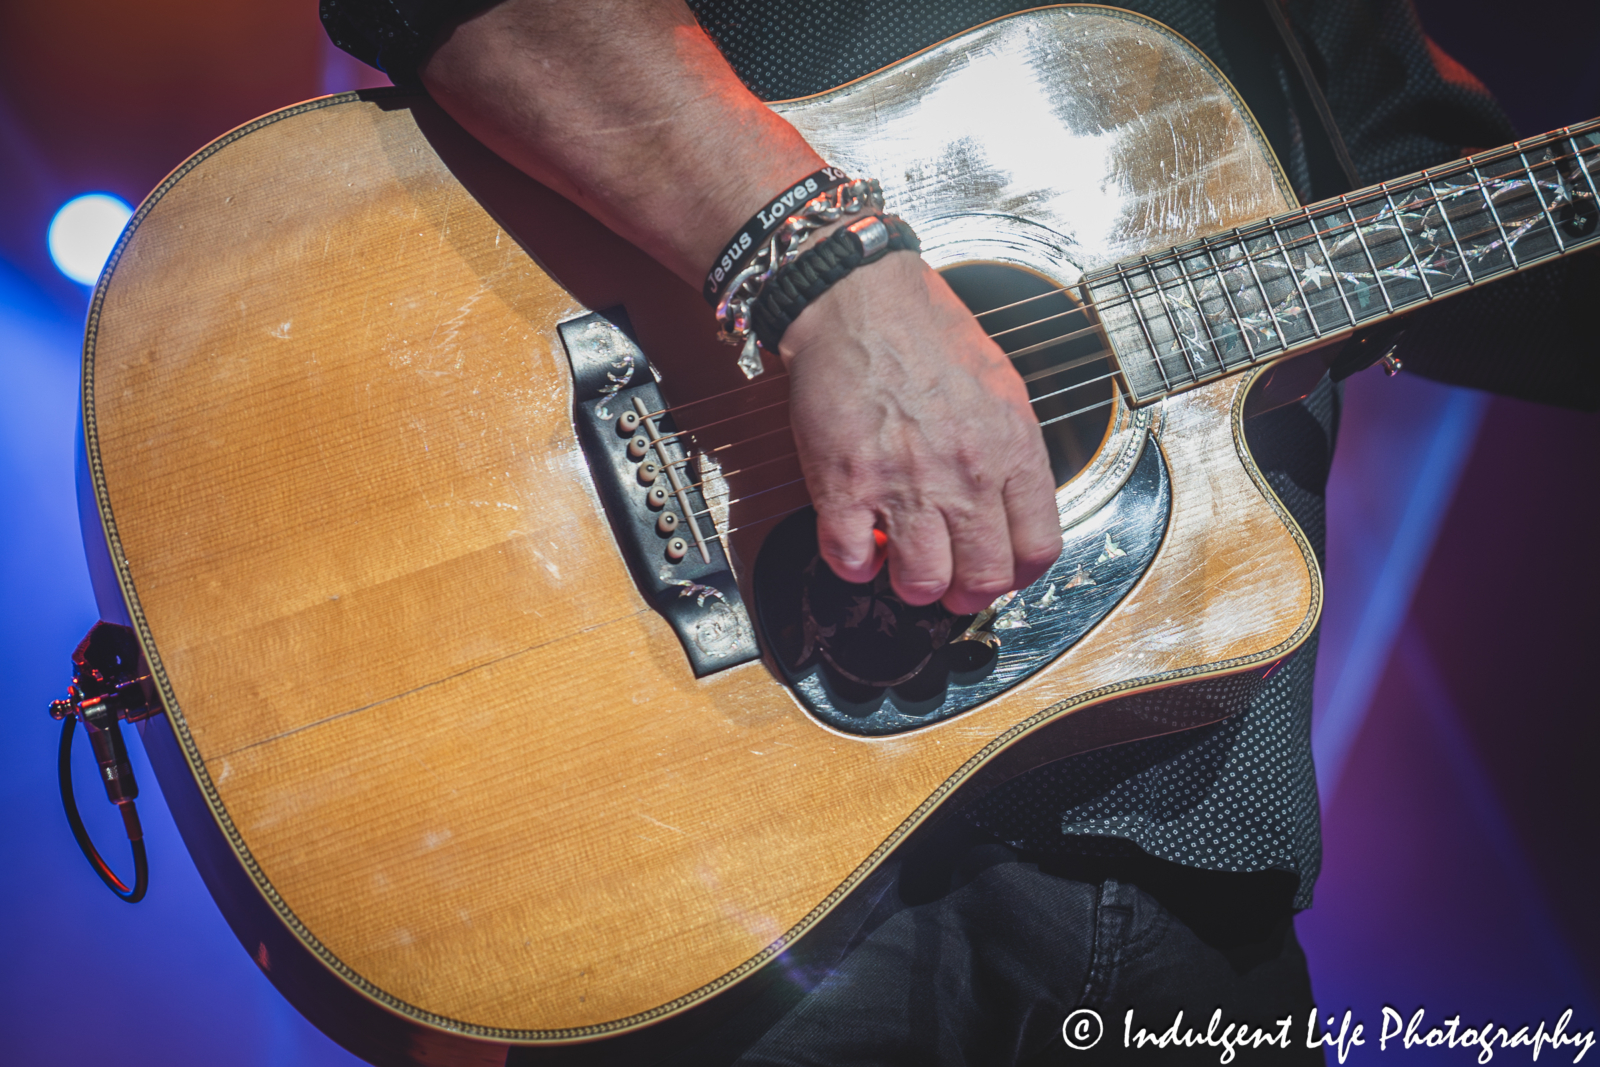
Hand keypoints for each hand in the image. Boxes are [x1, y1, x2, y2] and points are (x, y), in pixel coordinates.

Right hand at [779, 251, 1061, 614]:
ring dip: (910, 585)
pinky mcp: (845, 484)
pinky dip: (854, 564)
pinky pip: (852, 561)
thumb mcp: (1002, 389)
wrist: (860, 299)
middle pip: (982, 580)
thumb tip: (1008, 507)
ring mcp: (904, 484)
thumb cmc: (927, 334)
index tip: (999, 570)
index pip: (1037, 549)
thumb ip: (1010, 453)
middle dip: (965, 594)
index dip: (1017, 573)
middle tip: (949, 583)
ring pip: (921, 585)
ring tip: (900, 562)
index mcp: (1011, 449)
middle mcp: (966, 474)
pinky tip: (857, 540)